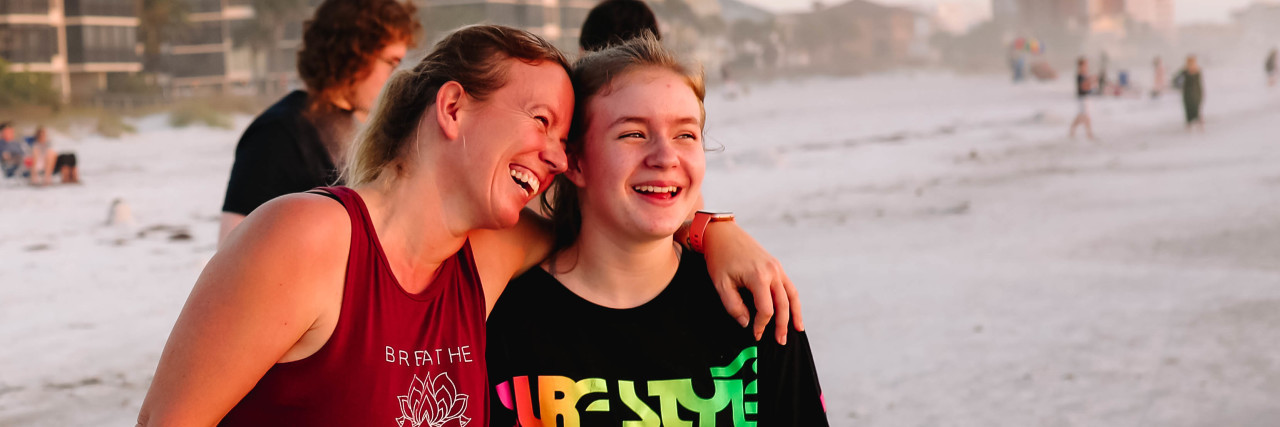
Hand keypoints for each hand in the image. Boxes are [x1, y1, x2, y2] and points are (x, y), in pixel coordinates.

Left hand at [702, 221, 803, 344]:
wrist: (722, 234)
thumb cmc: (719, 258)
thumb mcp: (721, 284)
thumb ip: (734, 306)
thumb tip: (746, 323)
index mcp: (758, 277)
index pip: (766, 309)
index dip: (762, 325)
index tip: (755, 335)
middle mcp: (772, 272)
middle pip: (783, 304)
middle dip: (782, 325)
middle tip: (780, 342)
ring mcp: (776, 267)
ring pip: (791, 295)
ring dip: (794, 314)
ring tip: (797, 330)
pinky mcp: (776, 265)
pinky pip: (789, 286)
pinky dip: (793, 300)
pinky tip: (793, 311)